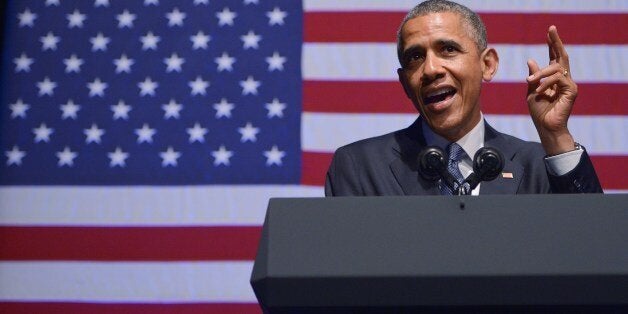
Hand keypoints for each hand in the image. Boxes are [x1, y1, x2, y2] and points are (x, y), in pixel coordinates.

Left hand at [526, 25, 576, 154]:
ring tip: (531, 81)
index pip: (554, 58)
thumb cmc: (539, 112)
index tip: (549, 32)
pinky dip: (546, 83)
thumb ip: (533, 77)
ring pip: (556, 68)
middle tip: (551, 29)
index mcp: (553, 79)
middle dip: (556, 42)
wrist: (546, 127)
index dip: (552, 45)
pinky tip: (539, 91)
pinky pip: (559, 79)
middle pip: (561, 56)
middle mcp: (563, 79)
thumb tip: (531, 60)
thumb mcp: (531, 92)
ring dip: (541, 73)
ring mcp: (569, 84)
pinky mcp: (572, 90)